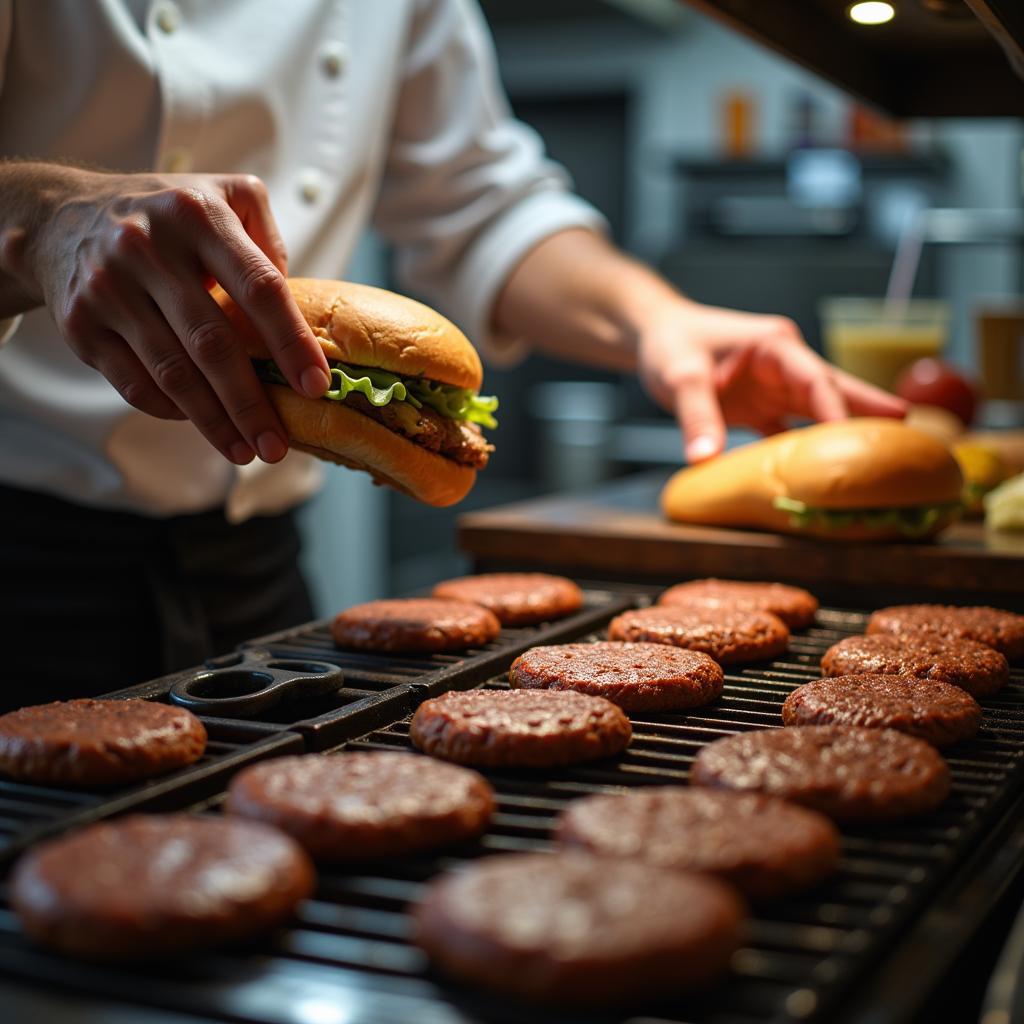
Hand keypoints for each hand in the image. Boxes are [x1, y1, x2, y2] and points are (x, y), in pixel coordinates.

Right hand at [3, 165, 328, 463]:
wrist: (60, 217)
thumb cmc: (166, 217)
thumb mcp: (223, 196)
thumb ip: (268, 240)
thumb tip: (295, 308)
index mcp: (197, 215)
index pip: (258, 287)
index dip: (291, 341)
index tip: (316, 385)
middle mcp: (147, 247)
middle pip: (212, 342)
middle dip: (250, 403)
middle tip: (277, 445)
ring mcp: (109, 287)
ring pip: (172, 371)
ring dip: (214, 421)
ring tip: (246, 451)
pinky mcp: (80, 324)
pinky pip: (135, 382)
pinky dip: (172, 410)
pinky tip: (203, 426)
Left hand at [638, 299, 906, 462]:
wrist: (652, 335)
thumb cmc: (668, 343)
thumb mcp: (680, 376)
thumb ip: (695, 416)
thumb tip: (704, 457)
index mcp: (774, 346)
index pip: (815, 380)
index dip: (839, 410)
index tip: (858, 440)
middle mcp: (782, 364)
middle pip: (833, 391)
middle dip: (870, 410)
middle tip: (911, 430)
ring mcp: (774, 385)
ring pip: (818, 411)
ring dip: (844, 432)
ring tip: (882, 454)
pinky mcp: (760, 404)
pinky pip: (790, 429)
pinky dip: (805, 449)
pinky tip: (822, 473)